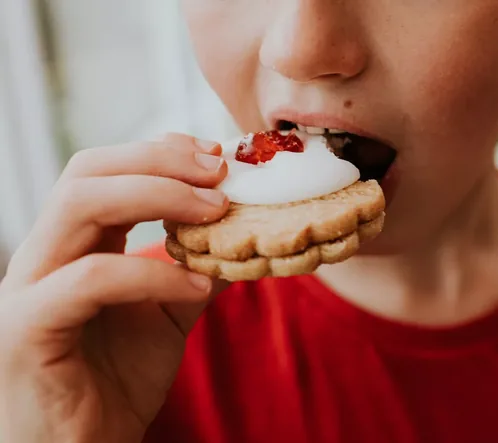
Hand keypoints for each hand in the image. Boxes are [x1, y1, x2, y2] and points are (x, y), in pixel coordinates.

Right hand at [0, 134, 229, 442]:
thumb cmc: (116, 383)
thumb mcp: (168, 316)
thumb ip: (191, 271)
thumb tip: (237, 236)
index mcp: (72, 246)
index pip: (104, 171)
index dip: (161, 153)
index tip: (217, 157)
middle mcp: (43, 257)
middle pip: (88, 173)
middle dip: (160, 161)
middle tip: (221, 171)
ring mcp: (29, 289)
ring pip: (79, 206)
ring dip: (157, 196)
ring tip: (217, 210)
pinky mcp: (29, 329)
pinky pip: (91, 280)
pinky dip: (153, 273)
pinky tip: (198, 282)